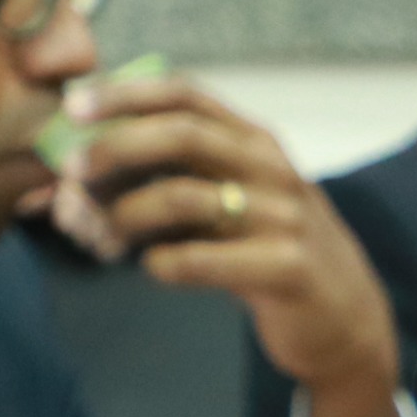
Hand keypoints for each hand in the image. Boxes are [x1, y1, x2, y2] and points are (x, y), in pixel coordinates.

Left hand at [40, 71, 404, 416]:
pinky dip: (164, 264)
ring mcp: (284, 217)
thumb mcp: (236, 201)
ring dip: (128, 215)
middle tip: (71, 173)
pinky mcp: (288, 268)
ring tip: (104, 239)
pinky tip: (153, 269)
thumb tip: (88, 168)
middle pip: (183, 134)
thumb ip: (180, 177)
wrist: (345, 322)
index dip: (126, 94)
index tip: (74, 107)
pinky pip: (205, 260)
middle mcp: (272, 168)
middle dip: (116, 148)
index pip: (187, 95)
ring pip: (186, 197)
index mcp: (255, 141)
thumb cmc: (272, 255)